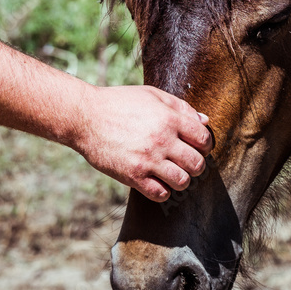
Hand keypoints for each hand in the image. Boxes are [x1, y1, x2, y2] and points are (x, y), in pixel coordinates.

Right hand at [73, 85, 212, 201]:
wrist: (85, 117)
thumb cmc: (120, 103)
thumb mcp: (152, 95)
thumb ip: (180, 107)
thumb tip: (204, 121)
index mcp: (169, 118)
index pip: (204, 139)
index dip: (205, 145)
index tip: (197, 147)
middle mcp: (162, 140)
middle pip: (197, 163)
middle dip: (196, 165)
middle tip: (187, 162)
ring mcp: (148, 159)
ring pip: (182, 181)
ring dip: (181, 179)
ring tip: (172, 173)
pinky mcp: (132, 175)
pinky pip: (160, 194)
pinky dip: (163, 191)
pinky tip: (156, 182)